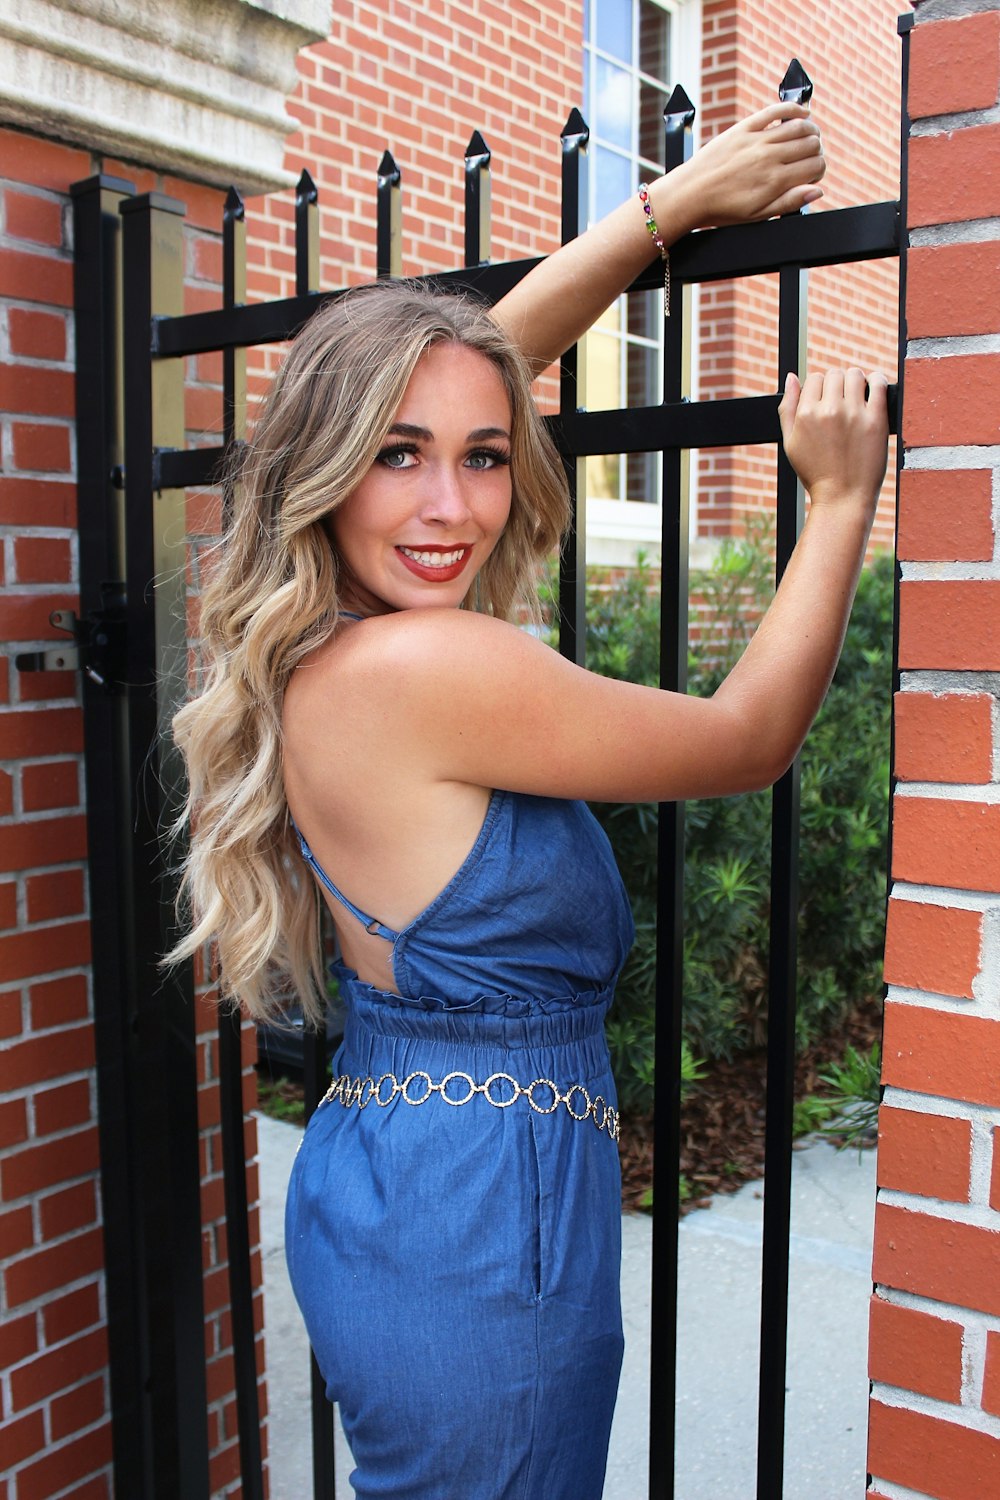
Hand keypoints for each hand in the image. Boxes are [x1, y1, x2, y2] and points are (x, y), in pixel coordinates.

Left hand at [663, 103, 824, 232]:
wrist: (690, 194)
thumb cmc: (723, 209)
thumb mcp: (758, 215)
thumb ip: (789, 201)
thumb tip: (818, 189)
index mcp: (774, 181)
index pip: (815, 167)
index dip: (820, 170)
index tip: (814, 174)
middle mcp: (768, 157)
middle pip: (810, 145)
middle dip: (818, 151)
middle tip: (813, 156)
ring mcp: (756, 140)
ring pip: (798, 126)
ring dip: (811, 130)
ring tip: (811, 137)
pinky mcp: (744, 128)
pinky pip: (774, 110)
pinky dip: (793, 108)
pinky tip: (801, 112)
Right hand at [778, 368, 888, 509]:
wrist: (842, 497)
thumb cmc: (816, 473)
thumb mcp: (790, 443)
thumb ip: (787, 408)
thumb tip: (791, 377)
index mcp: (806, 415)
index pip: (814, 378)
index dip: (820, 387)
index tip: (827, 400)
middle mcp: (829, 411)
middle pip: (834, 374)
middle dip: (837, 383)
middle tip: (842, 399)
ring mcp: (854, 414)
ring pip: (855, 375)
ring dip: (856, 380)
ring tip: (857, 395)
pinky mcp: (876, 419)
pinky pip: (878, 384)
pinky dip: (876, 380)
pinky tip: (873, 388)